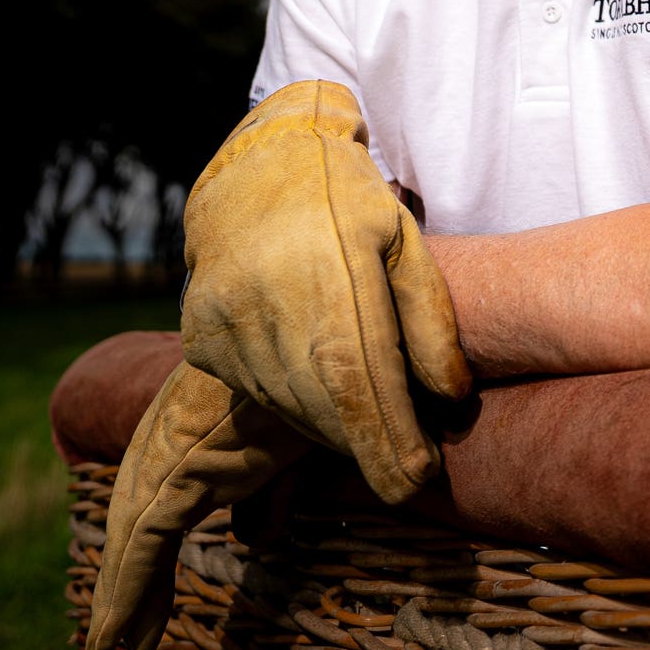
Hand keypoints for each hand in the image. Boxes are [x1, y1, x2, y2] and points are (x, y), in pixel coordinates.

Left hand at [84, 361, 312, 649]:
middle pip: (135, 528)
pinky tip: (116, 640)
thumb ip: (267, 493)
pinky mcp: (179, 474)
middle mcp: (164, 444)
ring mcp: (168, 458)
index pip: (155, 510)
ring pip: (131, 544)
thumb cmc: (315, 383)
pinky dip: (128, 595)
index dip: (148, 565)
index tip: (144, 613)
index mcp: (187, 435)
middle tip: (117, 643)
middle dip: (129, 587)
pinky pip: (145, 546)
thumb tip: (253, 541)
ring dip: (122, 602)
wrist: (323, 342)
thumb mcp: (292, 449)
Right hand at [180, 80, 473, 501]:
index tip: (416, 481)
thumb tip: (450, 398)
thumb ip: (431, 320)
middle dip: (369, 445)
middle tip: (404, 468)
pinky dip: (292, 404)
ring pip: (287, 406)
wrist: (257, 169)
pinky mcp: (199, 338)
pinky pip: (254, 393)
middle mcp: (269, 301)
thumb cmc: (348, 204)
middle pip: (323, 404)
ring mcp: (226, 321)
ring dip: (331, 428)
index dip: (386, 440)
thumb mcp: (406, 242)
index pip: (358, 379)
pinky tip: (317, 390)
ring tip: (368, 426)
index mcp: (330, 272)